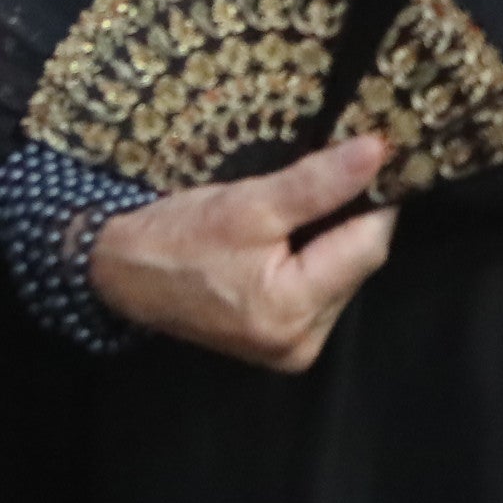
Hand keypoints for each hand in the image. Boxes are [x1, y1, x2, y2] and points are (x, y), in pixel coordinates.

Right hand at [86, 136, 399, 372]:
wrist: (125, 274)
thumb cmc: (180, 236)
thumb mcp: (249, 202)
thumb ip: (318, 181)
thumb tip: (377, 151)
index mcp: (292, 311)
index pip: (370, 244)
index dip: (374, 199)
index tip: (371, 159)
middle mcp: (301, 343)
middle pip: (360, 263)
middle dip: (348, 220)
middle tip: (322, 183)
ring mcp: (292, 350)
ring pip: (345, 275)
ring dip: (332, 240)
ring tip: (294, 216)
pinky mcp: (283, 345)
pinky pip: (323, 291)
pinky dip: (316, 261)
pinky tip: (289, 242)